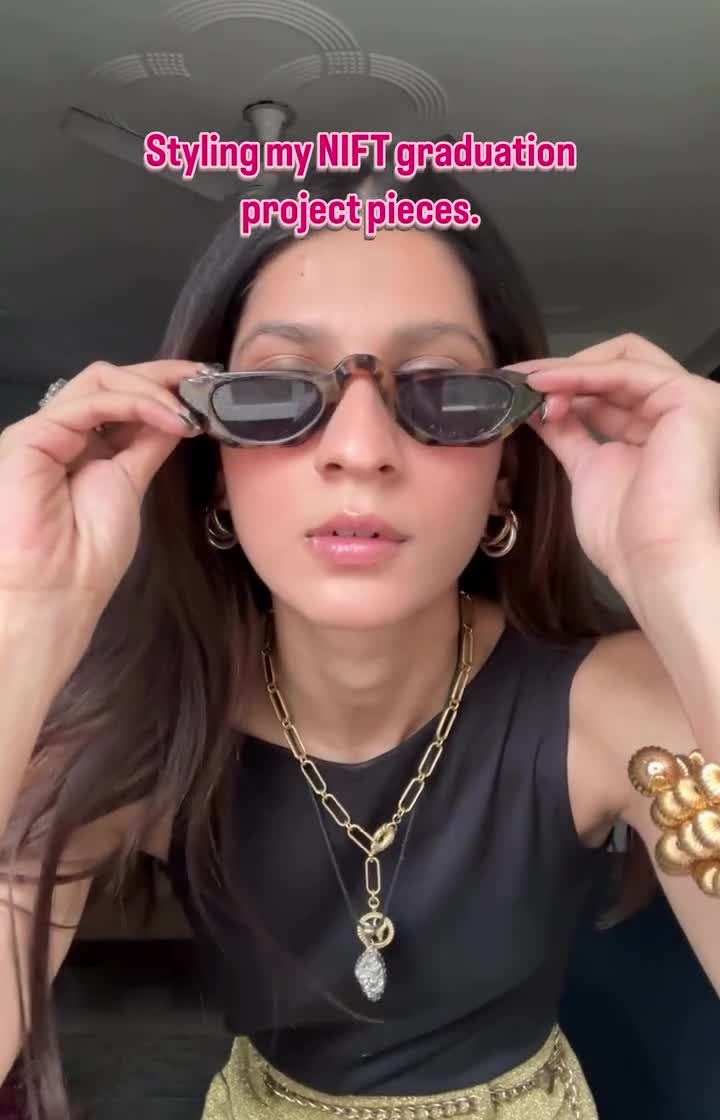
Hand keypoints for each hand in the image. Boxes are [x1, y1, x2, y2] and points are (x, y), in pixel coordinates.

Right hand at [0, 359, 202, 617]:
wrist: (55, 591)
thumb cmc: (88, 555)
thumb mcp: (132, 484)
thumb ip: (148, 445)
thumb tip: (179, 414)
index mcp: (85, 445)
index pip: (122, 396)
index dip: (164, 385)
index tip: (207, 385)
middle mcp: (63, 432)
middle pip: (110, 379)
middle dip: (162, 376)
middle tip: (205, 382)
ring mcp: (46, 431)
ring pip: (100, 380)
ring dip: (153, 389)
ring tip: (188, 412)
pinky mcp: (32, 435)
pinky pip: (90, 402)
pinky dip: (136, 403)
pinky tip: (169, 420)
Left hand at [510, 334, 719, 607]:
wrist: (655, 563)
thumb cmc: (626, 537)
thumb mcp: (587, 470)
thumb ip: (569, 434)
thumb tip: (537, 408)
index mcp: (660, 432)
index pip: (611, 390)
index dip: (564, 387)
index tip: (519, 395)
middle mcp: (678, 412)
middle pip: (617, 366)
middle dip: (564, 372)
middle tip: (519, 385)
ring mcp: (689, 401)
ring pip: (622, 359)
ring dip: (567, 371)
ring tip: (530, 389)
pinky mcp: (688, 397)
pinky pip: (626, 371)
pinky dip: (580, 374)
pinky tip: (544, 384)